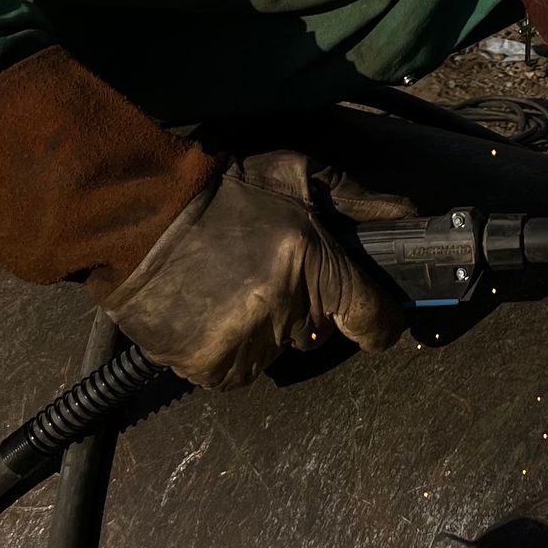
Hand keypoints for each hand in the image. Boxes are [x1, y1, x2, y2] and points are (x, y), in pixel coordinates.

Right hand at [100, 151, 412, 388]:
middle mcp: (284, 308)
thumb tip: (412, 211)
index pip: (373, 318)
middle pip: (320, 333)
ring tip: (228, 289)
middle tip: (267, 273)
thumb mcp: (294, 175)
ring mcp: (247, 340)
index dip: (379, 322)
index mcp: (312, 263)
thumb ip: (356, 197)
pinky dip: (226, 351)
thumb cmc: (219, 191)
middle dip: (304, 309)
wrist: (135, 216)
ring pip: (276, 353)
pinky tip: (207, 312)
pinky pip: (237, 372)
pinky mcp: (210, 365)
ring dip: (262, 330)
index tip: (372, 320)